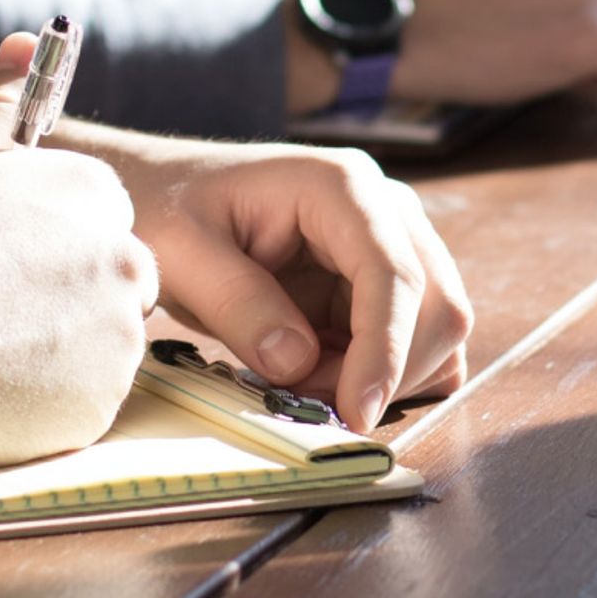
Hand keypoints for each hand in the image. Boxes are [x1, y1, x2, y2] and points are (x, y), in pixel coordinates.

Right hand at [0, 34, 156, 469]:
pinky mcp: (101, 404)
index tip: (0, 261)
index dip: (48, 242)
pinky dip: (48, 400)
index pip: (99, 217)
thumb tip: (24, 41)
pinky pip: (84, 401)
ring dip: (58, 347)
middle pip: (112, 279)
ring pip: (101, 342)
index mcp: (93, 193)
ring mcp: (118, 335)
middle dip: (65, 295)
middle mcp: (124, 258)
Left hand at [52, 125, 473, 432]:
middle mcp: (383, 207)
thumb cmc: (166, 207)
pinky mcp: (380, 281)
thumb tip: (298, 363)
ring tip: (302, 381)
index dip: (384, 349)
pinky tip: (324, 375)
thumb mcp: (181, 253)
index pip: (393, 272)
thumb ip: (238, 304)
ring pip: (435, 328)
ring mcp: (389, 242)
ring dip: (384, 376)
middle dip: (384, 369)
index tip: (355, 412)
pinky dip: (384, 374)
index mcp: (339, 185)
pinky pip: (416, 340)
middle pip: (436, 303)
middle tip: (304, 398)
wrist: (160, 192)